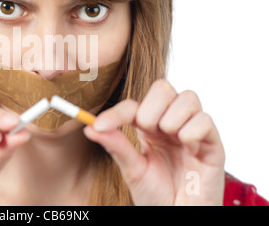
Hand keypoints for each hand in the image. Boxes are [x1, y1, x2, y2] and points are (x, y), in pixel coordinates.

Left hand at [84, 79, 224, 204]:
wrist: (178, 217)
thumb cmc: (157, 194)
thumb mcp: (132, 169)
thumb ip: (116, 145)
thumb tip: (89, 126)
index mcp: (148, 127)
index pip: (133, 105)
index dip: (115, 113)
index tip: (99, 126)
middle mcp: (170, 122)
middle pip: (163, 87)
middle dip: (150, 109)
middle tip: (148, 132)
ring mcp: (193, 130)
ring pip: (187, 98)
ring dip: (172, 120)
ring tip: (173, 142)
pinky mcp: (212, 143)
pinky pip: (205, 120)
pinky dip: (192, 133)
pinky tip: (190, 151)